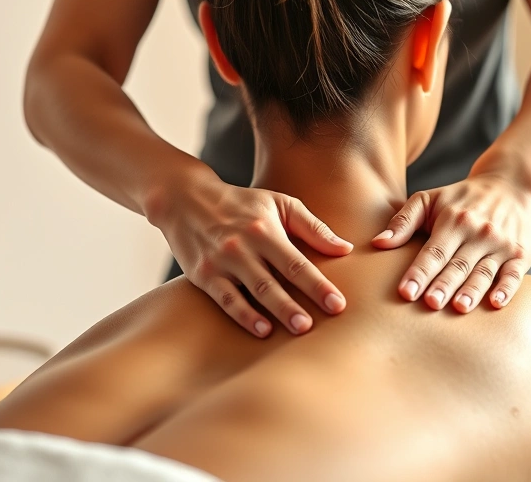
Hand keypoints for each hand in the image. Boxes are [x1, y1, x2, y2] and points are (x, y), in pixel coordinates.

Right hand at [146, 166, 352, 337]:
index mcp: (265, 229)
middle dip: (297, 304)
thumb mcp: (279, 203)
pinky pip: (226, 299)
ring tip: (297, 329)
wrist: (185, 199)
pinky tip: (261, 330)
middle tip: (316, 326)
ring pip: (252, 291)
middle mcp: (244, 246)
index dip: (318, 285)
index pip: (297, 262)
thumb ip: (313, 227)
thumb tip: (345, 249)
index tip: (338, 305)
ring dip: (275, 312)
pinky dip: (243, 315)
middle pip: (275, 280)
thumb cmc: (241, 204)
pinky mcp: (203, 275)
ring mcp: (222, 262)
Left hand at [371, 174, 530, 312]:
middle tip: (430, 304)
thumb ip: (403, 221)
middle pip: (458, 264)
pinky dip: (507, 289)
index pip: (433, 251)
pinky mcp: (520, 254)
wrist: (510, 186)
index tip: (405, 292)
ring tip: (460, 307)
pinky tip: (496, 303)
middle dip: (444, 284)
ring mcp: (501, 244)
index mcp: (453, 220)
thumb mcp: (428, 199)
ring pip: (484, 271)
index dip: (419, 272)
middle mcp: (478, 232)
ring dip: (472, 290)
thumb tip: (378, 243)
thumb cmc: (460, 199)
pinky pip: (515, 274)